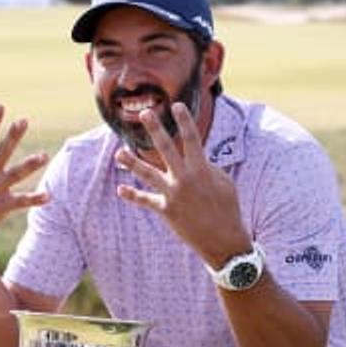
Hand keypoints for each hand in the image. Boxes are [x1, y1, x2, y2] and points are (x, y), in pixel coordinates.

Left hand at [115, 102, 250, 265]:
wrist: (223, 241)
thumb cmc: (228, 208)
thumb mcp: (223, 183)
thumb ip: (207, 167)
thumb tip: (194, 159)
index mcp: (202, 169)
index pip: (192, 139)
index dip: (184, 120)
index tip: (176, 105)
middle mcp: (185, 179)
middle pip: (166, 148)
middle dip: (155, 129)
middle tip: (144, 113)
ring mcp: (173, 194)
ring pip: (148, 174)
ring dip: (132, 162)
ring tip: (118, 153)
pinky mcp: (166, 210)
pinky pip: (146, 201)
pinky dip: (133, 196)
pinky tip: (121, 190)